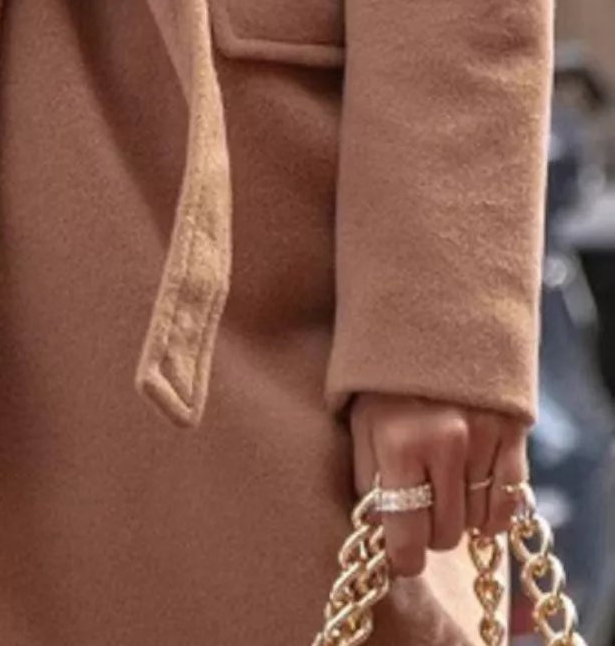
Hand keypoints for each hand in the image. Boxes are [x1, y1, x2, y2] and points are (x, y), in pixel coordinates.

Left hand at [348, 391, 529, 578]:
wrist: (426, 312)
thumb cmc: (383, 374)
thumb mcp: (358, 419)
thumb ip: (368, 477)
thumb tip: (381, 531)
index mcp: (396, 442)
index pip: (405, 537)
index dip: (403, 557)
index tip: (402, 557)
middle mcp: (443, 444)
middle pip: (445, 534)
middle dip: (429, 530)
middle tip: (419, 506)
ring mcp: (482, 438)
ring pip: (477, 522)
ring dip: (461, 515)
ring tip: (443, 483)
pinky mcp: (511, 432)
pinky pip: (509, 501)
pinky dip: (494, 510)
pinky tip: (476, 495)